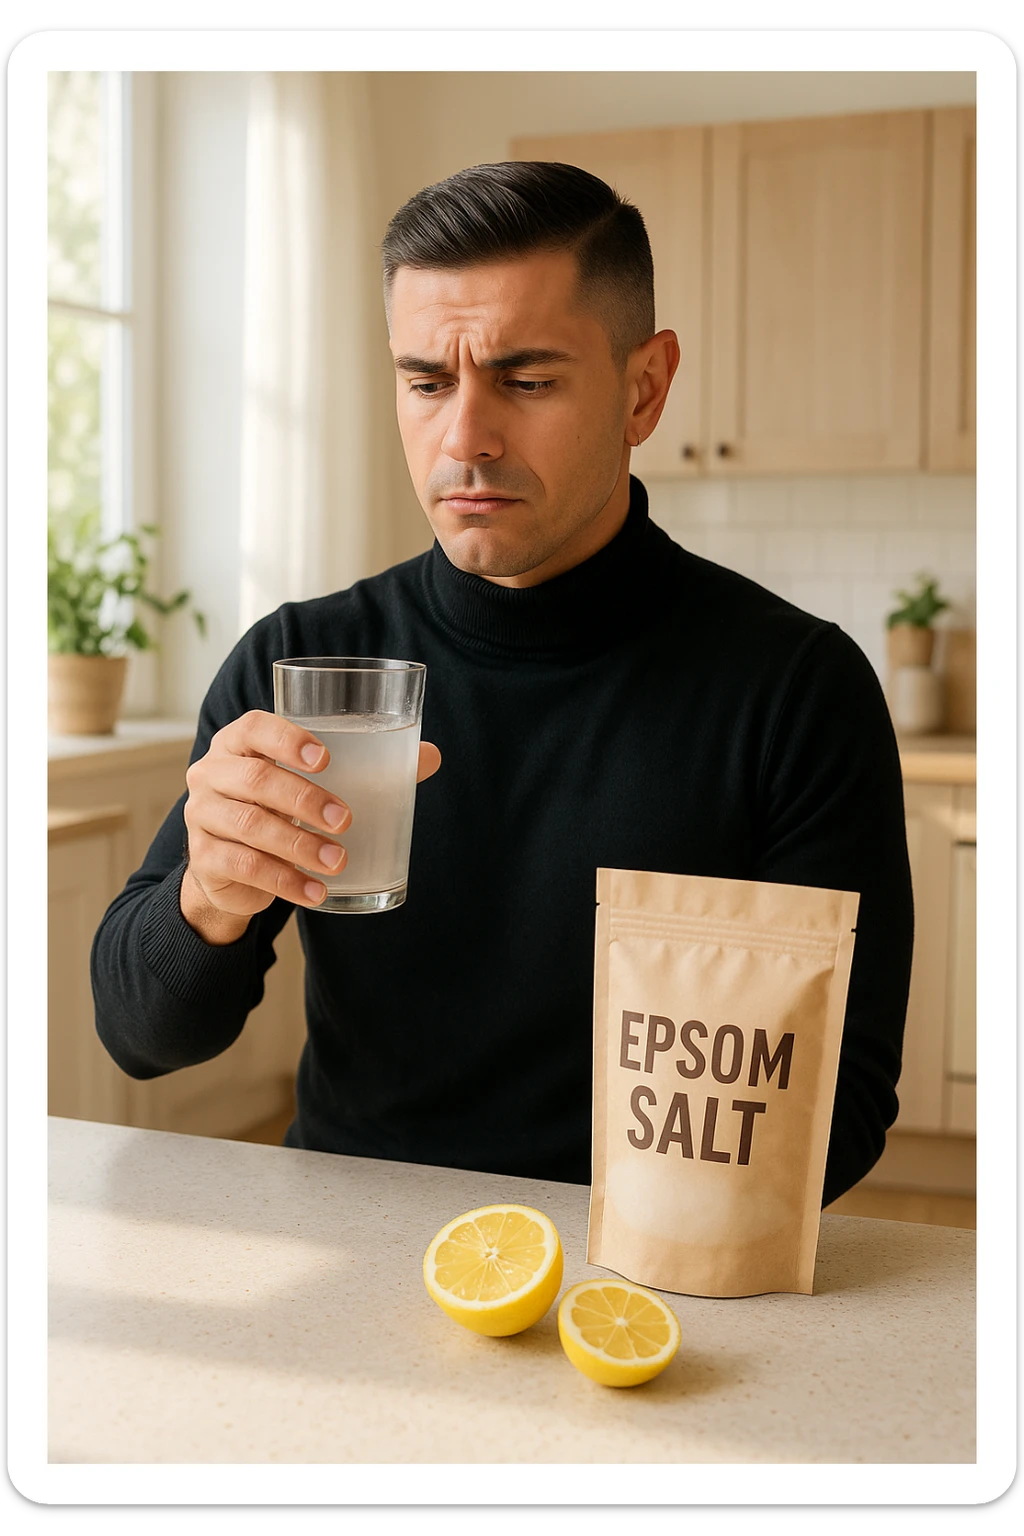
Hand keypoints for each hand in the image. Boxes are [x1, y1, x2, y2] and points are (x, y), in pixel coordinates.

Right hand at [180, 710, 440, 943]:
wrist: (231, 865)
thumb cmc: (279, 807)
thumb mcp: (312, 784)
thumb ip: (367, 767)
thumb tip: (430, 756)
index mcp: (238, 743)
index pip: (254, 727)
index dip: (288, 740)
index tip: (327, 760)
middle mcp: (212, 773)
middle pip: (256, 779)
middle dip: (305, 800)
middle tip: (345, 820)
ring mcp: (202, 815)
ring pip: (251, 826)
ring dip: (299, 846)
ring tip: (338, 862)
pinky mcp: (204, 858)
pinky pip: (245, 867)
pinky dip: (285, 881)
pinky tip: (316, 892)